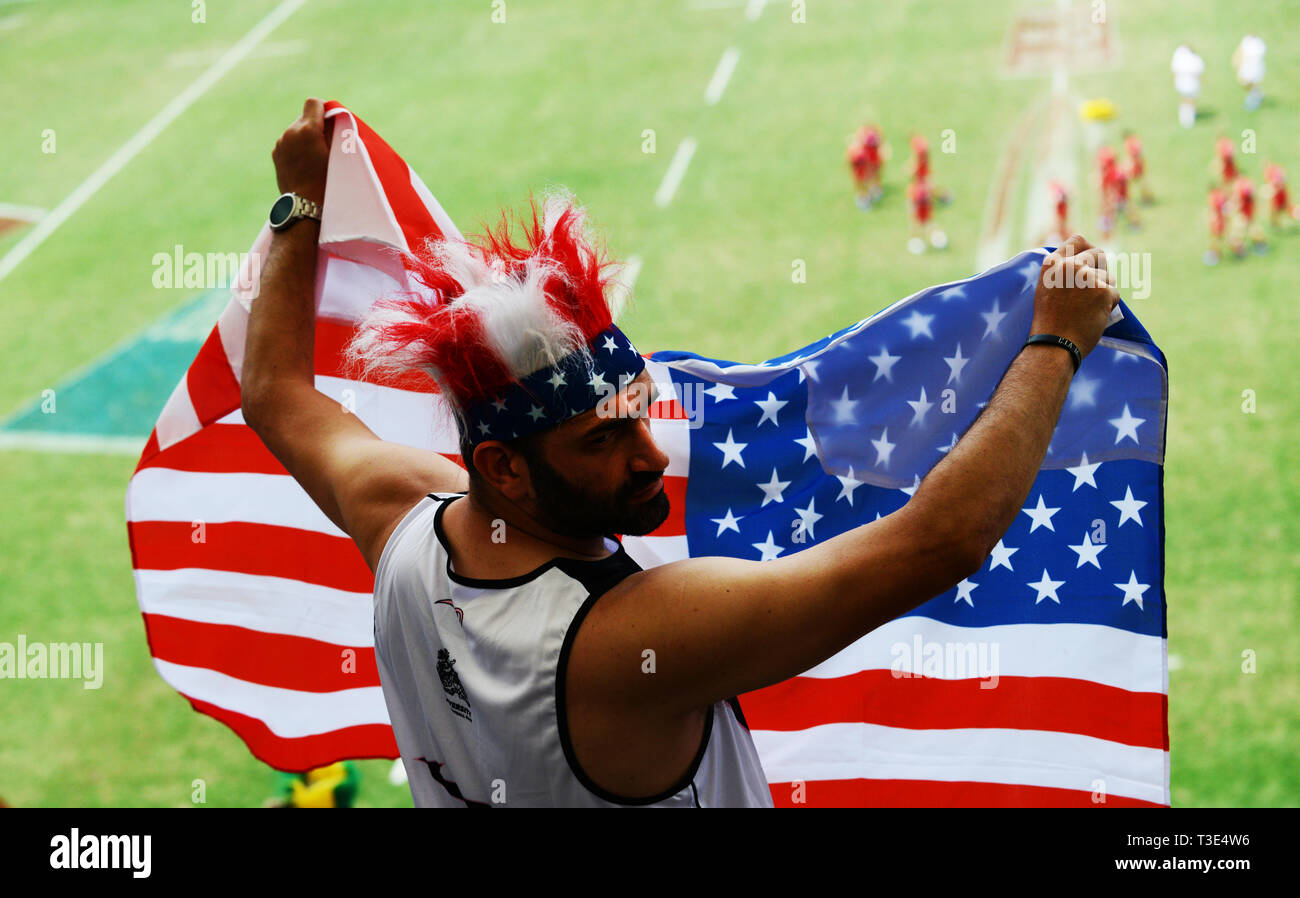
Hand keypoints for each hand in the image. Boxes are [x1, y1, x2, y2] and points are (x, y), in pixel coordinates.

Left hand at [272, 97, 329, 204]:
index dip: (323, 109)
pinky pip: (288, 142)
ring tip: (314, 157)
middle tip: (325, 145)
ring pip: (295, 129)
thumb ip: (334, 131)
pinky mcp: (275, 153)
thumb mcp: (337, 155)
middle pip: (304, 117)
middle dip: (315, 126)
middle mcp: (290, 132)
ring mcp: (280, 143)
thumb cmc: (327, 182)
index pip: (314, 103)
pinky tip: (303, 164)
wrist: (304, 207)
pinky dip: (296, 147)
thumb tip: (331, 117)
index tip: (329, 122)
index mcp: (307, 130)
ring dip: (305, 137)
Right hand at [1030, 234, 1119, 358]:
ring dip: (1104, 290)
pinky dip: (1108, 305)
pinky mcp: (1103, 290)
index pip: (1077, 240)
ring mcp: (1087, 277)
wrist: (1054, 344)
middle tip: (1095, 287)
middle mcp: (1069, 266)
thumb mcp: (1046, 289)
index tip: (1089, 260)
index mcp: (1052, 264)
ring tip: (1089, 308)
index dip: (1086, 248)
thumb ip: (1060, 270)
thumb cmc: (1049, 322)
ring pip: (1108, 276)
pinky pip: (1114, 293)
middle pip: (1098, 253)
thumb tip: (1083, 259)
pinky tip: (1094, 315)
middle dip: (1100, 269)